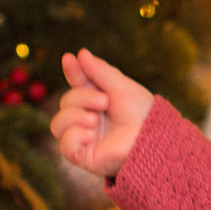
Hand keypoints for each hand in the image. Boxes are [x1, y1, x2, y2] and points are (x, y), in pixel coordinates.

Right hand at [52, 49, 154, 179]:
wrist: (153, 139)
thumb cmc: (141, 113)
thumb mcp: (120, 87)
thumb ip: (100, 71)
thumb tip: (81, 53)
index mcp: (97, 100)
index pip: (77, 84)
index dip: (72, 71)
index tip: (69, 58)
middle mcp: (88, 118)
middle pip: (66, 102)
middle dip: (81, 97)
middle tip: (104, 102)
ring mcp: (84, 137)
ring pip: (57, 123)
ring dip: (74, 116)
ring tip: (94, 120)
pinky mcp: (84, 156)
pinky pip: (64, 145)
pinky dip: (73, 136)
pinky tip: (90, 134)